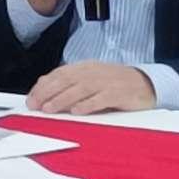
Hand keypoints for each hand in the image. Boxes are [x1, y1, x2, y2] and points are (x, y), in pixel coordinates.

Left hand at [26, 61, 156, 114]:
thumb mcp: (92, 79)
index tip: (32, 98)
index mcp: (86, 67)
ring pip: (80, 89)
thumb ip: (71, 83)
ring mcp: (107, 82)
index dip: (44, 86)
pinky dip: (87, 104)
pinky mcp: (118, 94)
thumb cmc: (115, 84)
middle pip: (67, 80)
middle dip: (48, 93)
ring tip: (50, 109)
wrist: (146, 84)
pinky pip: (101, 99)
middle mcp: (94, 72)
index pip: (60, 74)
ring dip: (63, 99)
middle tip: (35, 105)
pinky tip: (77, 111)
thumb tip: (45, 89)